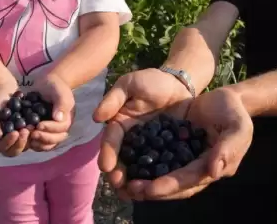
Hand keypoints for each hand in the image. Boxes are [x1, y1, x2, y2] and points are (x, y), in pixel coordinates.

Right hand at [0, 83, 29, 156]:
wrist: (4, 93)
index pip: (1, 148)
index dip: (8, 143)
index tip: (15, 132)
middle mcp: (5, 143)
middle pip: (14, 151)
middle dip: (21, 143)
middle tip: (26, 130)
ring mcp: (17, 139)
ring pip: (24, 147)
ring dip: (29, 139)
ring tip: (32, 126)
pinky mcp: (26, 134)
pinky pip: (32, 139)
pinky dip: (35, 134)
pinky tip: (37, 124)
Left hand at [29, 74, 75, 151]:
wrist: (47, 84)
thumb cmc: (55, 86)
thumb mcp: (60, 91)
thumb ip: (61, 103)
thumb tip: (58, 118)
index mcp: (67, 118)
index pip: (61, 128)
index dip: (50, 128)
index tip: (39, 125)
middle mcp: (60, 128)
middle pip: (56, 139)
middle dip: (44, 138)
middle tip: (32, 133)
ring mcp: (51, 131)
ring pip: (48, 145)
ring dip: (38, 144)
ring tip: (28, 138)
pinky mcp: (42, 132)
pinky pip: (39, 143)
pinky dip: (33, 143)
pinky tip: (25, 139)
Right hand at [92, 68, 194, 197]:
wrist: (180, 84)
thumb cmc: (152, 81)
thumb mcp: (130, 84)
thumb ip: (113, 99)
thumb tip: (96, 118)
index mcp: (119, 125)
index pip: (111, 141)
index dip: (108, 154)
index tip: (106, 167)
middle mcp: (132, 140)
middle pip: (123, 161)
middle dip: (119, 174)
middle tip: (120, 186)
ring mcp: (149, 149)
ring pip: (139, 169)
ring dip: (136, 182)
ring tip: (135, 194)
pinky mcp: (167, 152)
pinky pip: (161, 167)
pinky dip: (157, 179)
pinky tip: (157, 190)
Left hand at [131, 86, 252, 200]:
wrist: (225, 98)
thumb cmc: (234, 112)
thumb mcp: (238, 127)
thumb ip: (228, 148)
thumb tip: (213, 172)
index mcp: (211, 167)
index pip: (189, 180)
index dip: (170, 185)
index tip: (150, 189)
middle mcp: (195, 168)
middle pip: (173, 183)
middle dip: (151, 188)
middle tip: (130, 189)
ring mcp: (183, 158)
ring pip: (162, 173)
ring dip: (143, 179)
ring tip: (123, 182)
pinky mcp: (172, 145)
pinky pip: (156, 156)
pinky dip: (141, 161)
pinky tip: (125, 161)